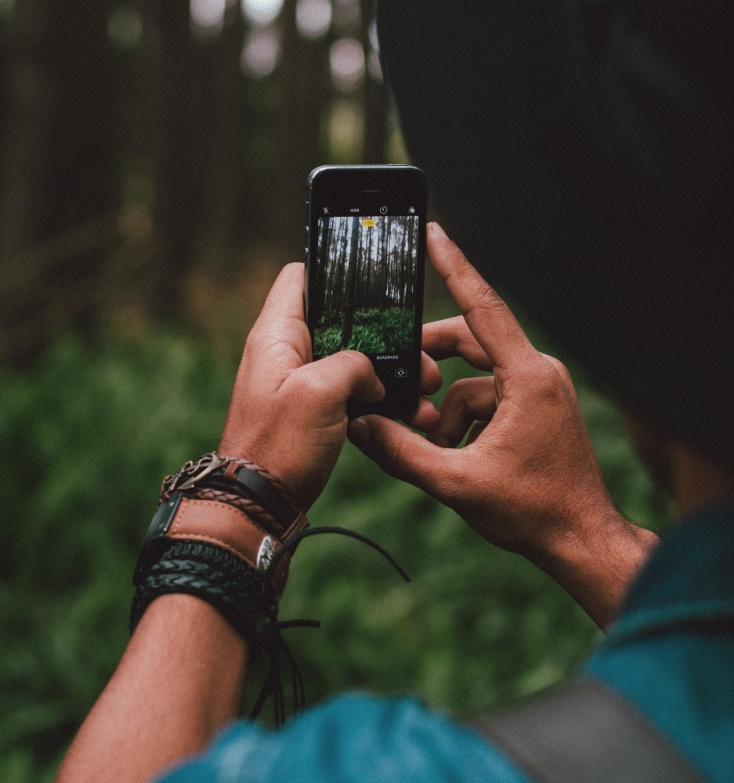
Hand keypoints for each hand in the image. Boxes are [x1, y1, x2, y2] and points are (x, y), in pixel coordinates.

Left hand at [220, 262, 441, 511]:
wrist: (258, 508)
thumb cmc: (278, 448)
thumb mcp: (319, 391)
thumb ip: (353, 363)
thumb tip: (372, 374)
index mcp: (276, 335)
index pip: (300, 276)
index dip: (336, 274)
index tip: (376, 287)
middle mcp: (284, 353)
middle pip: (340, 321)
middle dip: (384, 336)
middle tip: (418, 357)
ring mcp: (298, 385)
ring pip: (353, 361)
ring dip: (389, 373)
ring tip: (425, 390)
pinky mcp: (311, 414)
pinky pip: (351, 394)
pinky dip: (380, 400)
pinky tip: (410, 414)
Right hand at [348, 226, 656, 624]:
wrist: (582, 541)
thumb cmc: (533, 512)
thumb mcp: (456, 483)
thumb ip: (402, 452)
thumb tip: (359, 428)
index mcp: (527, 377)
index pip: (483, 308)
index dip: (454, 267)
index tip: (434, 232)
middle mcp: (539, 373)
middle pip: (469, 342)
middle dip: (429, 362)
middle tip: (395, 379)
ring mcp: (542, 390)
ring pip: (475, 378)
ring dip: (447, 408)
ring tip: (435, 449)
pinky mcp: (539, 408)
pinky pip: (490, 398)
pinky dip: (466, 421)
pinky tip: (457, 456)